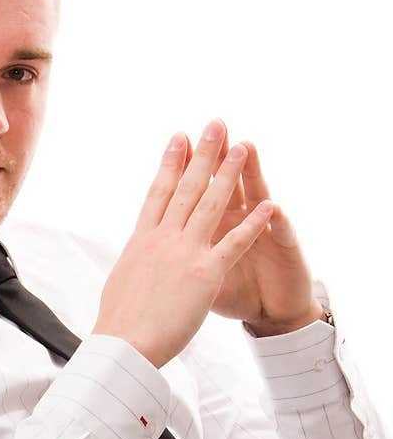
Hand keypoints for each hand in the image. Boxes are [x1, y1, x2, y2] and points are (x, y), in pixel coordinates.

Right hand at [92, 120, 275, 368]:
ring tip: (243, 147)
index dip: (170, 163)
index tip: (180, 138)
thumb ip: (135, 261)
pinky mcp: (205, 274)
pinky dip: (254, 223)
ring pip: (210, 205)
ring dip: (230, 175)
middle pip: (186, 188)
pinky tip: (269, 205)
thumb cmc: (118, 322)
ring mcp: (184, 253)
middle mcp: (162, 239)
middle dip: (203, 154)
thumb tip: (133, 256)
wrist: (122, 344)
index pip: (158, 193)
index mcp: (141, 240)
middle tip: (215, 126)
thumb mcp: (122, 281)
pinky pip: (234, 243)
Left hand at [179, 123, 323, 335]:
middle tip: (214, 126)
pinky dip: (277, 222)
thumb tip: (150, 248)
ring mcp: (267, 232)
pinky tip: (274, 207)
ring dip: (252, 174)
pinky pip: (282, 235)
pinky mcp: (288, 251)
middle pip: (230, 184)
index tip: (178, 141)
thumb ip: (181, 257)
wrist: (273, 312)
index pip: (202, 191)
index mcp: (218, 225)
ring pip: (259, 197)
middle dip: (220, 157)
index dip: (191, 168)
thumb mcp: (201, 280)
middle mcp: (244, 221)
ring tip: (246, 148)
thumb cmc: (238, 294)